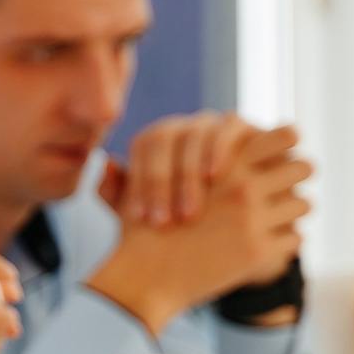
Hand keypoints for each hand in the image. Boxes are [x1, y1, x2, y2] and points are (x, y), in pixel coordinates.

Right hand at [88, 122, 310, 333]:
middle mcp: (244, 186)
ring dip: (293, 210)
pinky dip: (285, 241)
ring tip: (282, 216)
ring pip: (304, 204)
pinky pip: (295, 239)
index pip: (285, 135)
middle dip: (298, 175)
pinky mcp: (257, 251)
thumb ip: (194, 151)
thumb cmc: (151, 225)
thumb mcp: (160, 177)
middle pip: (305, 167)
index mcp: (226, 162)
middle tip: (292, 183)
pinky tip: (271, 243)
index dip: (290, 139)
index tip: (288, 146)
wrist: (147, 276)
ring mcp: (253, 219)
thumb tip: (226, 127)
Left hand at [99, 111, 254, 227]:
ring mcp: (216, 125)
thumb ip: (117, 194)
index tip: (141, 220)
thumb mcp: (152, 214)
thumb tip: (105, 164)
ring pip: (196, 133)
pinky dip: (222, 146)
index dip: (139, 183)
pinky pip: (232, 125)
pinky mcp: (248, 128)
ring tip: (189, 213)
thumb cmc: (189, 221)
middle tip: (163, 223)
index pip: (142, 147)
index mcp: (159, 141)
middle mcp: (185, 128)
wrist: (242, 228)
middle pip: (165, 139)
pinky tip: (216, 175)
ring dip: (189, 173)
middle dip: (161, 183)